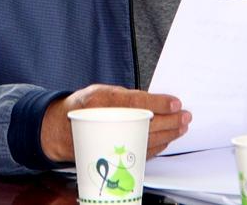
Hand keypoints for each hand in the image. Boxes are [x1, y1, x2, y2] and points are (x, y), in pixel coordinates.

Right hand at [40, 84, 191, 162]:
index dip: (158, 104)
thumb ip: (125, 96)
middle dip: (169, 121)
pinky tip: (167, 139)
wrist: (61, 130)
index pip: (135, 103)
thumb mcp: (100, 90)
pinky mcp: (113, 155)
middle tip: (185, 116)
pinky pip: (140, 152)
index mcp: (100, 101)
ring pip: (145, 141)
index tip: (175, 103)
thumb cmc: (82, 107)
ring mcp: (109, 142)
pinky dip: (157, 146)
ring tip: (181, 127)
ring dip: (168, 135)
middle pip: (145, 125)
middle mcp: (105, 123)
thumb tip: (154, 101)